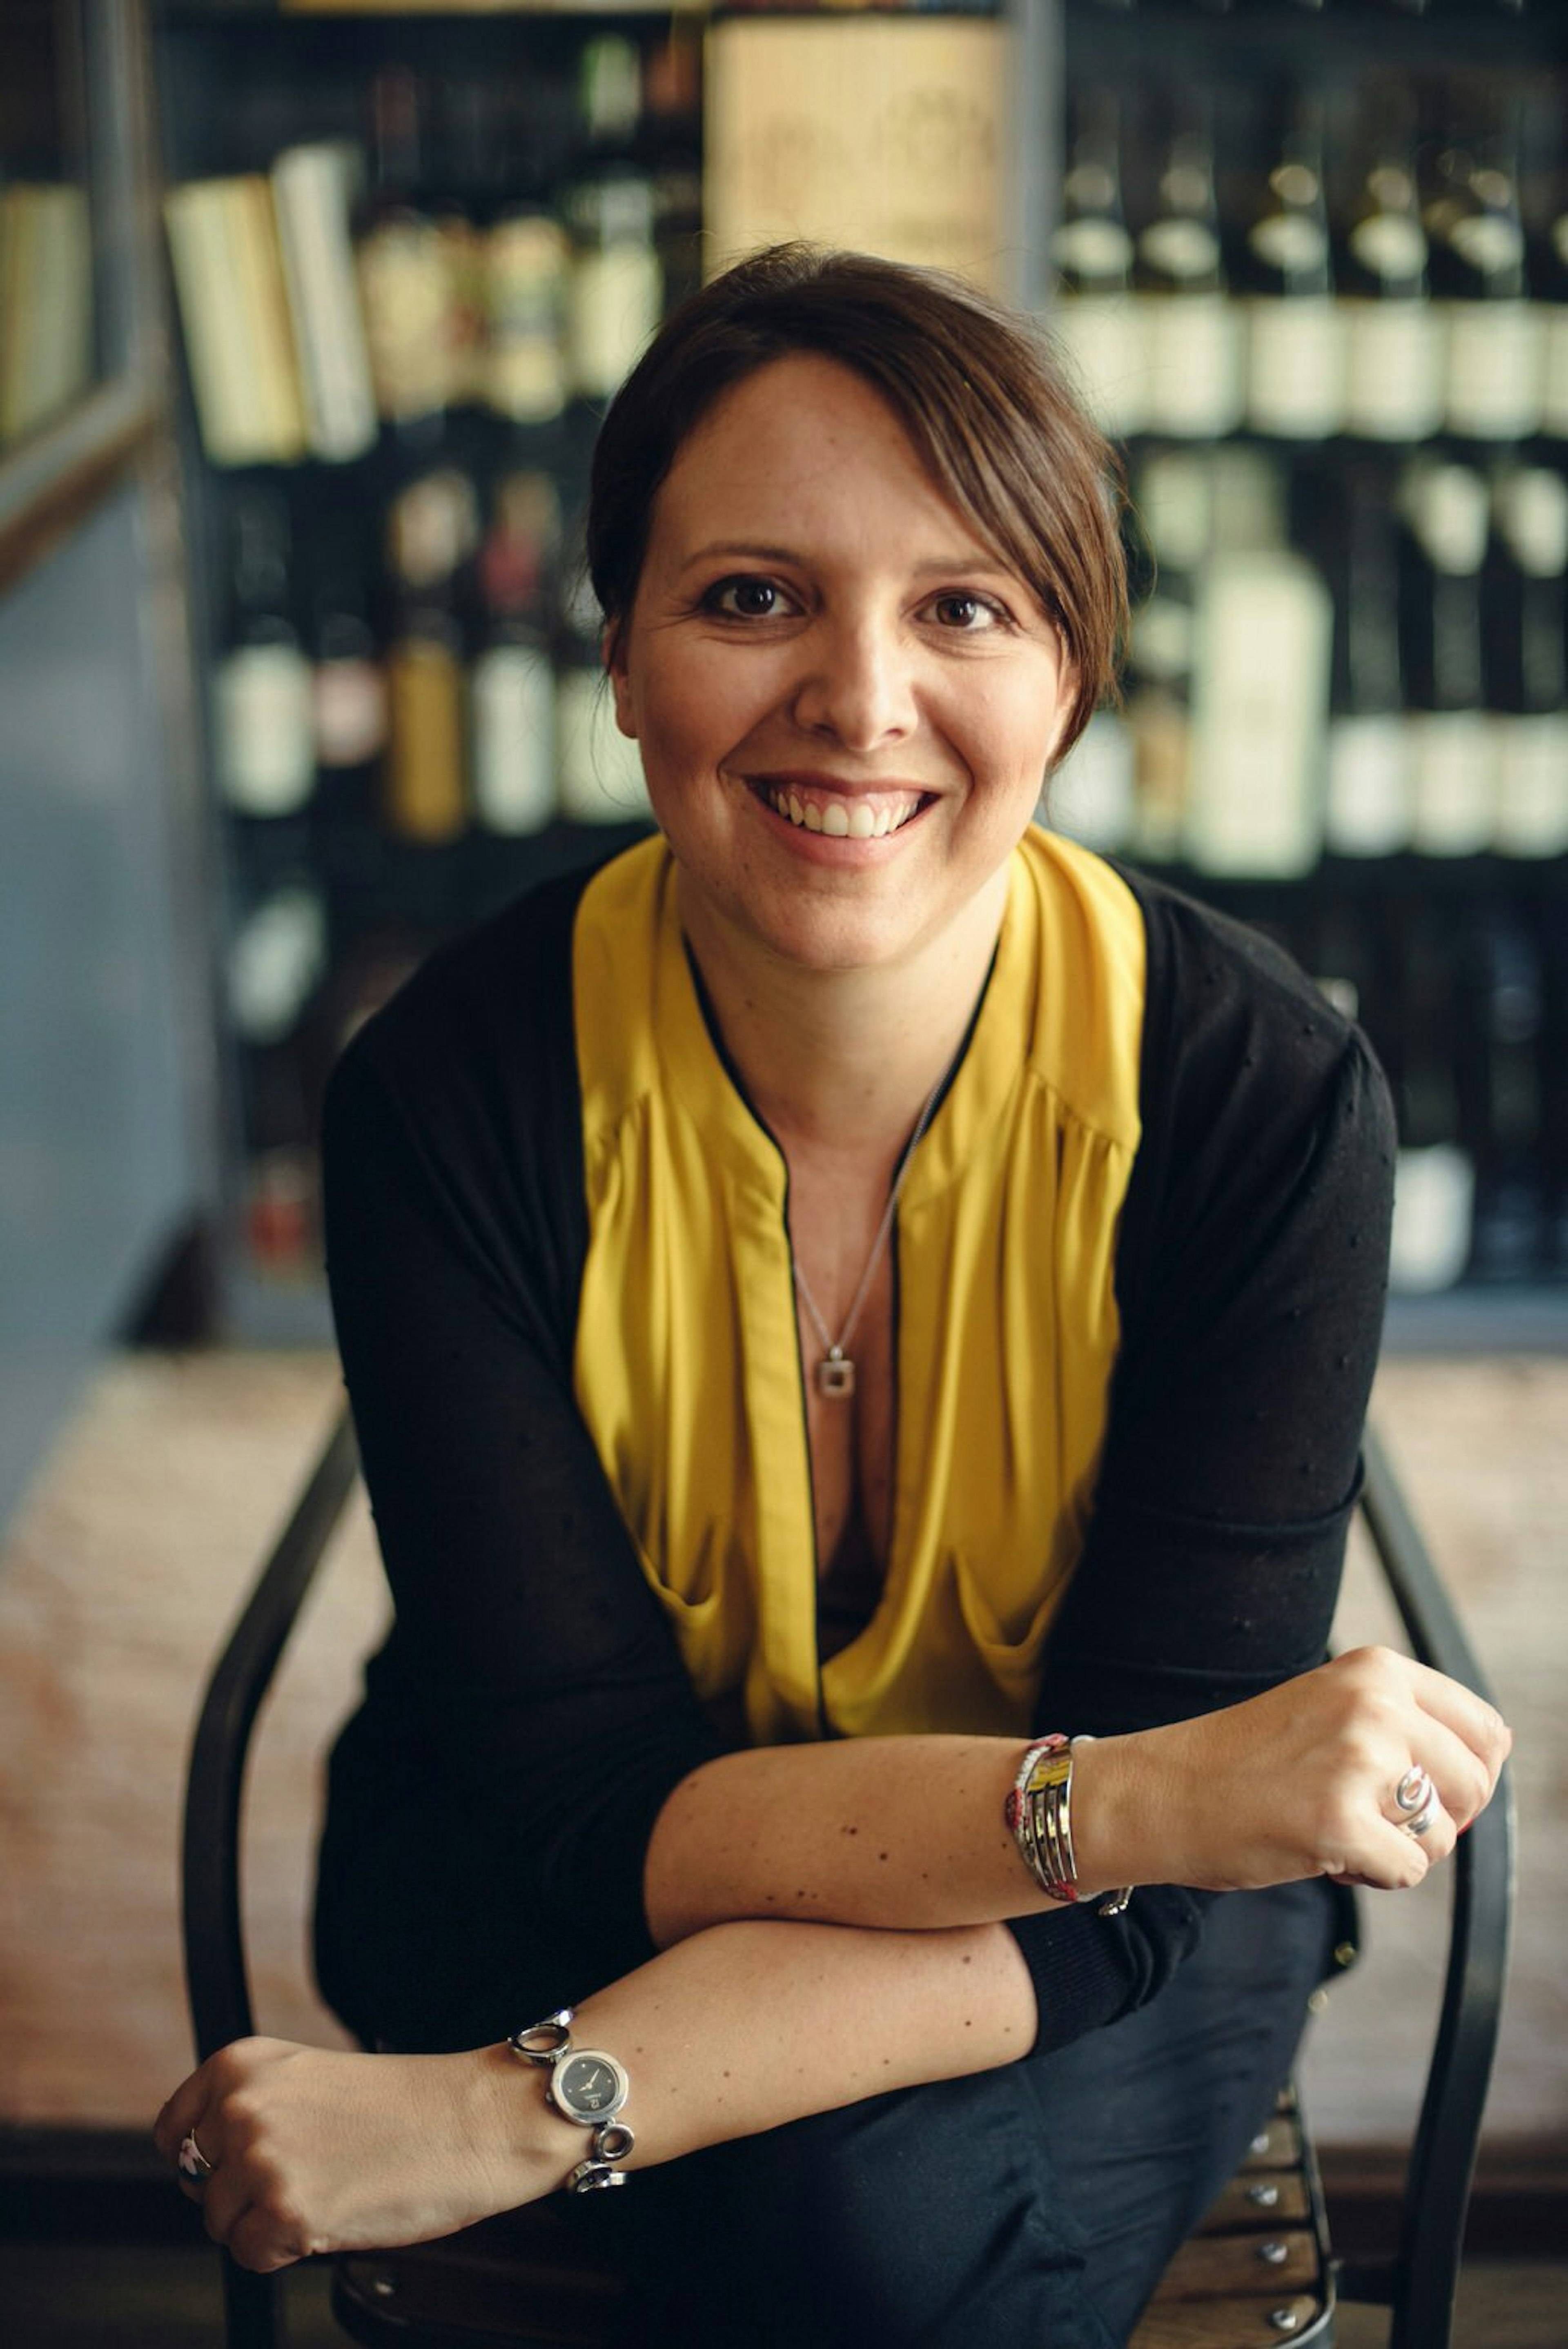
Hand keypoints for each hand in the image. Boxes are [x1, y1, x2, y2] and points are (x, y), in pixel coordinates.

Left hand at [153, 2038, 556, 2272]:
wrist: (471, 2122)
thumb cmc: (406, 2104)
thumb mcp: (309, 2080)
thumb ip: (253, 2109)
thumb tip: (205, 2165)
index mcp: (243, 2064)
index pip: (175, 2130)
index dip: (201, 2159)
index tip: (225, 2169)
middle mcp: (242, 2107)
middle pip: (200, 2184)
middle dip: (243, 2193)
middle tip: (305, 2177)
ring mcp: (260, 2161)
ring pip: (222, 2225)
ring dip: (266, 2223)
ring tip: (325, 2193)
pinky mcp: (286, 2214)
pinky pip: (252, 2258)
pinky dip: (286, 2251)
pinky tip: (331, 2217)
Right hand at [1077, 1647, 1509, 1897]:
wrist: (1160, 1792)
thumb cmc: (1244, 1760)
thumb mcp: (1331, 1708)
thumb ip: (1403, 1723)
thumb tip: (1487, 1765)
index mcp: (1376, 1670)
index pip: (1486, 1730)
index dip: (1467, 1774)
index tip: (1425, 1792)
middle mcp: (1374, 1704)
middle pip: (1475, 1784)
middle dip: (1437, 1818)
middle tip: (1375, 1819)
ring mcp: (1357, 1761)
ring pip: (1442, 1834)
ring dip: (1399, 1848)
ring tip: (1338, 1828)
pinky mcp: (1339, 1822)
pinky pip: (1406, 1872)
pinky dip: (1370, 1877)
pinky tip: (1322, 1851)